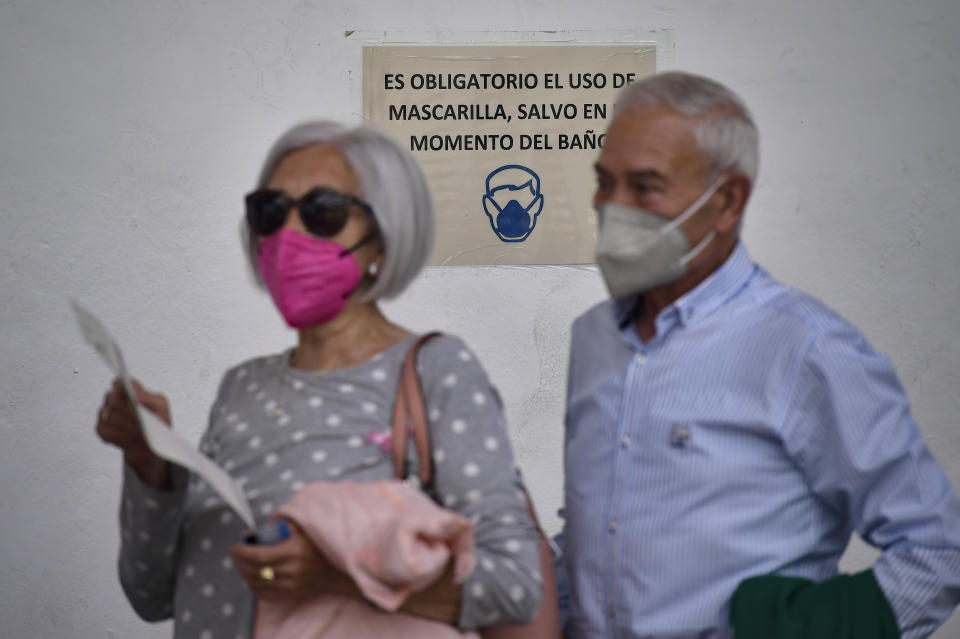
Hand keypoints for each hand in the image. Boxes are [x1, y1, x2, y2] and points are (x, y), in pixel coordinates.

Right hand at [95, 378, 170, 487]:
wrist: (152, 446)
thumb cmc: (157, 422)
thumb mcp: (161, 407)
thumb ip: (149, 397)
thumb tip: (135, 394)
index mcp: (129, 390)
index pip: (119, 383)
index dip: (123, 388)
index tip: (132, 395)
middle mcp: (114, 399)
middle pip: (114, 399)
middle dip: (129, 411)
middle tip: (141, 420)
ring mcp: (106, 414)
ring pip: (111, 416)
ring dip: (127, 425)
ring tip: (140, 431)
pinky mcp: (101, 429)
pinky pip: (105, 430)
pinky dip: (119, 436)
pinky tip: (129, 439)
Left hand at [230, 520, 357, 600]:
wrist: (336, 569)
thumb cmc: (317, 544)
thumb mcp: (302, 529)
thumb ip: (280, 528)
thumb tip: (254, 533)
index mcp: (294, 551)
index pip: (259, 555)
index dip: (242, 552)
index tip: (235, 546)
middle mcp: (292, 570)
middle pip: (255, 570)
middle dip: (240, 561)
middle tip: (235, 552)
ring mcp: (292, 585)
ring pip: (257, 583)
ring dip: (244, 573)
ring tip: (242, 563)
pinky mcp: (291, 594)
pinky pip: (264, 594)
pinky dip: (253, 586)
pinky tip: (250, 576)